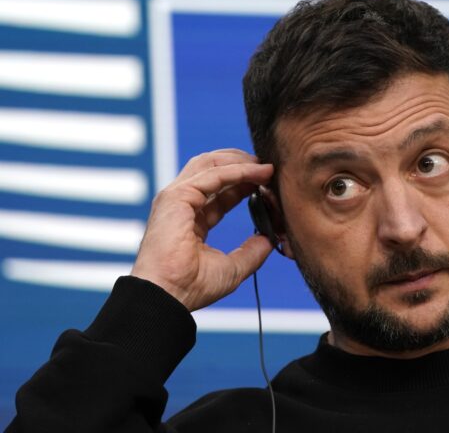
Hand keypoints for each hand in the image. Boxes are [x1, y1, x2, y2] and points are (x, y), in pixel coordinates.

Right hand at [131, 149, 273, 310]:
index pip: (220, 191)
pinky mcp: (177, 196)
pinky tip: (259, 173)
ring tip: (265, 166)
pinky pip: (213, 174)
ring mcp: (176, 197)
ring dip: (241, 161)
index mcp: (191, 220)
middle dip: (242, 164)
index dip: (245, 183)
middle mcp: (181, 204)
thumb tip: (269, 240)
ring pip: (211, 163)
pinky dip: (239, 170)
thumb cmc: (191, 287)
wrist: (169, 295)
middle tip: (268, 168)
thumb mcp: (232, 267)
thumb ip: (252, 251)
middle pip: (212, 169)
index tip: (268, 183)